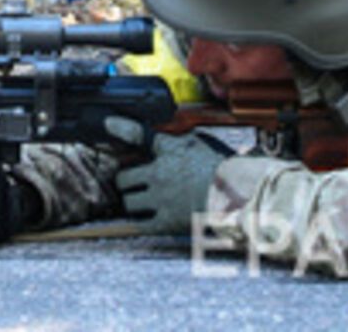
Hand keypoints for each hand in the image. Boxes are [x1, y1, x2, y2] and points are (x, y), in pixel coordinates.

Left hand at [113, 132, 232, 234]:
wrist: (239, 196)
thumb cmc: (223, 170)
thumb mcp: (199, 145)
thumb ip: (176, 140)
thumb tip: (157, 137)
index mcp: (170, 151)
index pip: (136, 134)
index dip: (119, 127)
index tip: (108, 123)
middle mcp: (159, 174)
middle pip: (123, 177)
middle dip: (126, 180)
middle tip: (132, 183)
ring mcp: (161, 199)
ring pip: (129, 202)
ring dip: (133, 202)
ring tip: (143, 202)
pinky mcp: (167, 222)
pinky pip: (141, 224)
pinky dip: (142, 222)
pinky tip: (148, 219)